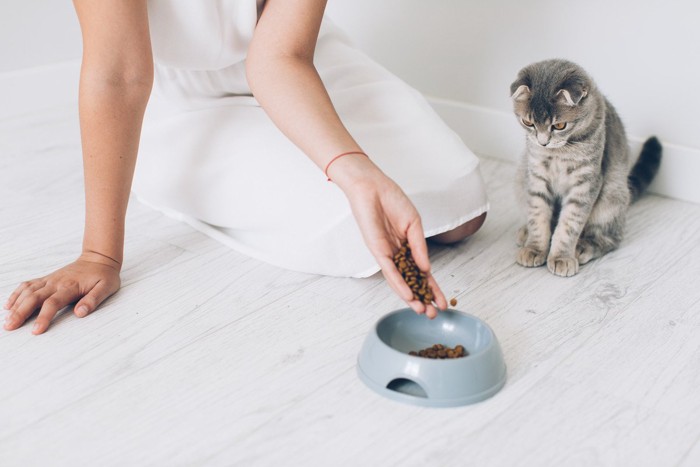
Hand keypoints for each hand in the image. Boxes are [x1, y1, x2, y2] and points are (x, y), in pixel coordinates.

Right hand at [3, 252, 120, 334]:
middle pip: (34, 297)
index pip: (53, 303)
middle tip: (9, 327)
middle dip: (20, 312)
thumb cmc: (104, 276)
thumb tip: (80, 313)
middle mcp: (56, 282)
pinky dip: (17, 294)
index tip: (36, 331)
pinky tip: (9, 305)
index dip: (43, 317)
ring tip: (7, 320)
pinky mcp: (47, 278)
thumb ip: (93, 300)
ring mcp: (50, 280)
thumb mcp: (106, 288)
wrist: (99, 258)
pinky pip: (28, 285)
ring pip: (28, 291)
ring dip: (16, 305)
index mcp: (70, 287)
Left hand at [332, 156, 447, 317]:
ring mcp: (386, 254)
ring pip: (400, 281)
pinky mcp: (376, 250)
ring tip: (422, 311)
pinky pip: (389, 270)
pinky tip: (407, 295)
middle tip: (434, 315)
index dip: (433, 288)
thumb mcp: (414, 224)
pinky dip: (398, 283)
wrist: (372, 187)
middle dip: (423, 299)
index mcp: (407, 248)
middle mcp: (397, 254)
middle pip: (412, 282)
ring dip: (411, 297)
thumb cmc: (392, 200)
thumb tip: (427, 269)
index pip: (422, 274)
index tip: (443, 303)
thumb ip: (420, 247)